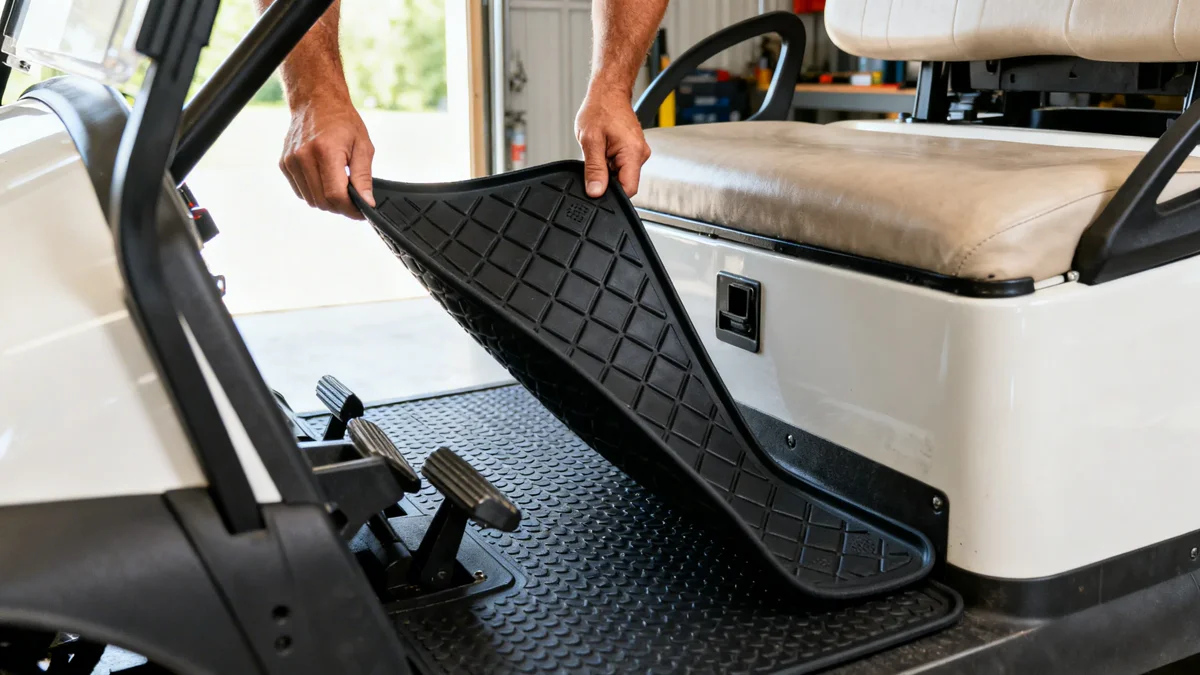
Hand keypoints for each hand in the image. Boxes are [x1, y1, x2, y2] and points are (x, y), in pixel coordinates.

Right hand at [280, 98, 375, 219]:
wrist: (316, 101)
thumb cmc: (343, 121)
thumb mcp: (363, 146)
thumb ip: (364, 177)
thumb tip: (367, 203)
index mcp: (325, 151)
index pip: (335, 195)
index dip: (350, 209)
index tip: (362, 211)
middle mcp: (303, 157)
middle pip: (322, 202)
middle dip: (340, 207)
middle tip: (354, 201)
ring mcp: (290, 161)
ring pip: (310, 200)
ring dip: (327, 201)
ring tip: (340, 187)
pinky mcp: (284, 164)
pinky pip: (301, 191)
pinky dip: (315, 192)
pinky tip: (325, 179)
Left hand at [574, 85, 650, 198]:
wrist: (608, 92)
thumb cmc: (600, 109)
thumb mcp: (590, 141)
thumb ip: (594, 170)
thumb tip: (595, 192)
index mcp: (633, 153)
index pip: (629, 189)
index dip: (611, 194)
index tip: (597, 188)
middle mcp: (640, 154)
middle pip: (624, 183)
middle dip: (606, 178)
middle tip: (595, 159)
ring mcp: (638, 152)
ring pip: (621, 175)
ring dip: (607, 169)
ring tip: (600, 149)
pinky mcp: (634, 151)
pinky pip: (622, 166)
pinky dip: (610, 161)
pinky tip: (604, 148)